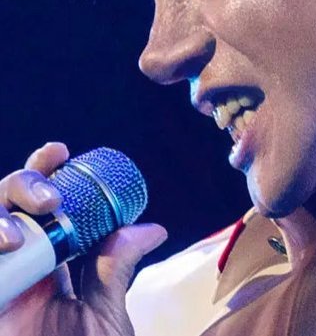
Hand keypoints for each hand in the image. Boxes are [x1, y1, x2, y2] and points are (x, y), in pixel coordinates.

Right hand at [0, 142, 166, 335]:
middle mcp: (19, 268)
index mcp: (52, 264)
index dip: (44, 173)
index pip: (41, 206)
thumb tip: (151, 227)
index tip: (61, 152)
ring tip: (20, 235)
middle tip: (52, 198)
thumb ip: (116, 268)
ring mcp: (1, 280)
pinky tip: (5, 247)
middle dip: (22, 185)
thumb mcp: (104, 312)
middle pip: (6, 205)